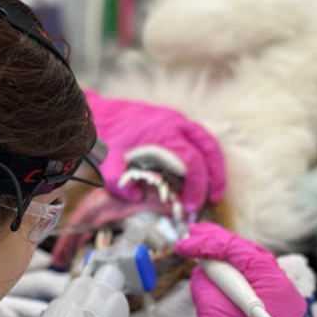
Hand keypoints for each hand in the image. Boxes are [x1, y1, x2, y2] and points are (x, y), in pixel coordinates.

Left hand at [86, 91, 226, 215]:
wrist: (100, 111)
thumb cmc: (104, 136)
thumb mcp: (106, 160)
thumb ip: (118, 181)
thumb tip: (137, 197)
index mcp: (163, 131)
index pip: (191, 160)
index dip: (196, 185)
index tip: (190, 205)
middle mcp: (176, 122)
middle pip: (208, 149)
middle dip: (213, 178)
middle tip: (212, 200)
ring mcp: (178, 120)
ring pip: (209, 141)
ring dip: (216, 167)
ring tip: (214, 191)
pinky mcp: (176, 122)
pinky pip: (200, 138)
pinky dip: (206, 157)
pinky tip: (202, 175)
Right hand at [174, 224, 306, 316]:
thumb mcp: (213, 308)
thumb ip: (208, 280)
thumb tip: (204, 267)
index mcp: (277, 286)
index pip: (242, 251)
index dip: (212, 243)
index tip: (187, 241)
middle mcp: (284, 291)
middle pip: (250, 255)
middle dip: (220, 244)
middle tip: (193, 234)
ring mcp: (278, 303)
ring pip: (251, 269)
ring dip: (225, 258)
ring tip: (200, 245)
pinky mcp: (268, 313)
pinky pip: (250, 285)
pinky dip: (232, 276)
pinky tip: (214, 268)